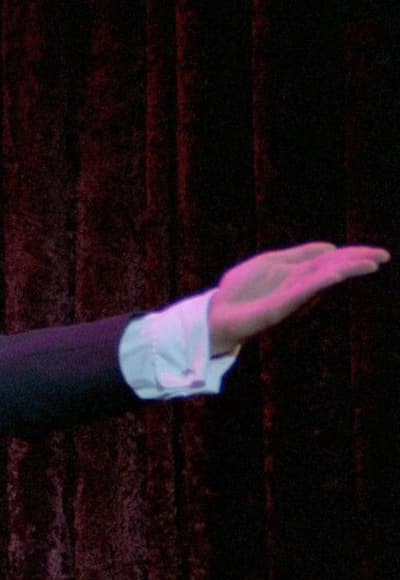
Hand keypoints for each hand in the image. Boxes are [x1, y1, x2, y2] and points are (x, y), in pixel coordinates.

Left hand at [208, 242, 389, 353]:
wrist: (216, 313)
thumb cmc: (240, 290)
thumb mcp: (269, 262)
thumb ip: (298, 254)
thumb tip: (330, 247)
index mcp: (295, 271)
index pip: (329, 259)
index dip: (351, 254)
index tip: (376, 253)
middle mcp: (298, 283)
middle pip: (332, 267)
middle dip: (357, 260)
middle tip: (384, 256)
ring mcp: (290, 295)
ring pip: (323, 278)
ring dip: (347, 269)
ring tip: (371, 263)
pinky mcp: (280, 306)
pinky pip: (304, 290)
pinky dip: (321, 281)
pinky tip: (337, 273)